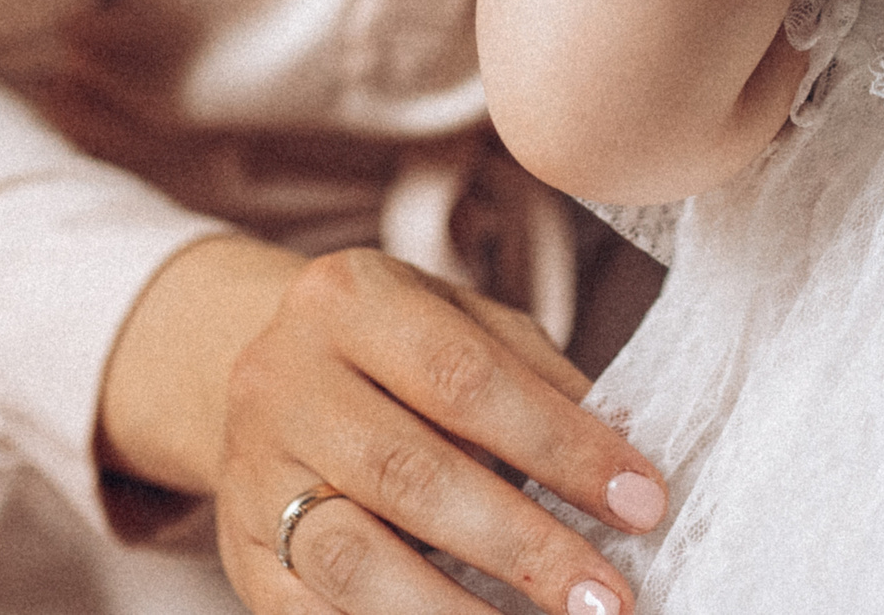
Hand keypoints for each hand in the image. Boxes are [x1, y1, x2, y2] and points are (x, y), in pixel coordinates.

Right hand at [101, 237, 667, 614]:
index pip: (468, 378)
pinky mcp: (240, 552)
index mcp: (351, 300)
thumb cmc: (400, 346)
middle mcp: (286, 381)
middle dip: (523, 547)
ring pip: (354, 560)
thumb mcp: (465, 321)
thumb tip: (623, 458)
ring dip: (456, 613)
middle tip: (606, 598)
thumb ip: (539, 379)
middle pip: (411, 476)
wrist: (269, 368)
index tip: (642, 502)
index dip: (561, 446)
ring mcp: (252, 472)